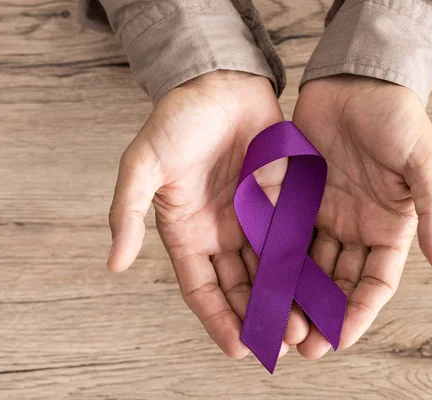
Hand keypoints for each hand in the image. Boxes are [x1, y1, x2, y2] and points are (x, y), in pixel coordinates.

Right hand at [107, 71, 308, 358]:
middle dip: (257, 316)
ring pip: (270, 270)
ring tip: (303, 325)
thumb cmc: (177, 120)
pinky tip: (318, 286)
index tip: (238, 348)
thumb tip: (113, 264)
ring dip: (284, 298)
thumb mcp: (142, 164)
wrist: (219, 83)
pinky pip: (293, 239)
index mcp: (186, 232)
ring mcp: (252, 218)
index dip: (217, 319)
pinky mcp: (280, 201)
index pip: (202, 289)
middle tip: (280, 342)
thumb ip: (126, 212)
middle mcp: (220, 232)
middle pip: (240, 287)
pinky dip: (303, 265)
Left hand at [292, 76, 431, 358]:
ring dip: (296, 294)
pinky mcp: (297, 196)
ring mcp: (325, 213)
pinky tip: (261, 281)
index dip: (360, 311)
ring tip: (277, 321)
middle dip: (322, 314)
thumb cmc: (398, 117)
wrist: (356, 80)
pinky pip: (285, 234)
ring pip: (309, 264)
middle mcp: (357, 226)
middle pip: (338, 281)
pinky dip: (276, 259)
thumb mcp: (424, 162)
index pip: (376, 281)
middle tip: (302, 345)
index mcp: (391, 226)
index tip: (340, 339)